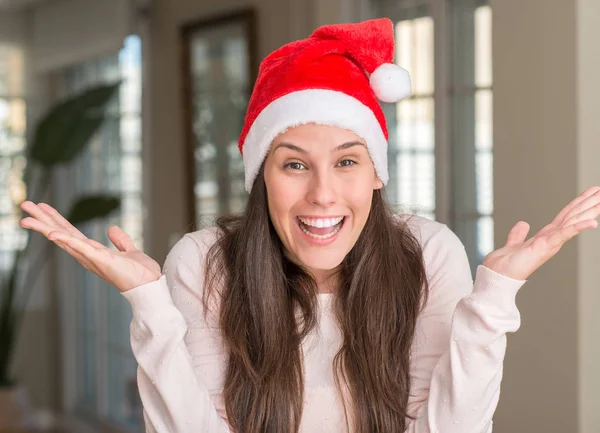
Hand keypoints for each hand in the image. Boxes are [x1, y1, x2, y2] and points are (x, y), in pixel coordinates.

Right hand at [19, 201, 161, 292]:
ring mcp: (92, 258)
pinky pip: (80, 248)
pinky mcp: (101, 260)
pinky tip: (52, 233)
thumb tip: (111, 228)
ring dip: (45, 227)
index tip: (42, 207)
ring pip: (64, 239)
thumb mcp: (130, 251)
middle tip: (25, 204)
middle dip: (42, 219)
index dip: (56, 220)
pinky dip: (66, 240)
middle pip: (61, 234)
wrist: (151, 288)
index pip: (70, 233)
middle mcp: (88, 256)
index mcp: (93, 252)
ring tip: (26, 217)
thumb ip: (120, 240)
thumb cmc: (141, 274)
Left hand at [482, 186, 599, 279]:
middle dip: (588, 203)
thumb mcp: (514, 243)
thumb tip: (523, 224)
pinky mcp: (545, 246)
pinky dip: (578, 227)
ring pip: (573, 222)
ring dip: (588, 211)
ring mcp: (550, 243)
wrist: (498, 276)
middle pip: (573, 216)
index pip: (566, 215)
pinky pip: (564, 234)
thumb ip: (519, 234)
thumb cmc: (506, 265)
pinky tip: (592, 222)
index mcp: (546, 236)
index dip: (578, 203)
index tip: (591, 192)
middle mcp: (552, 239)